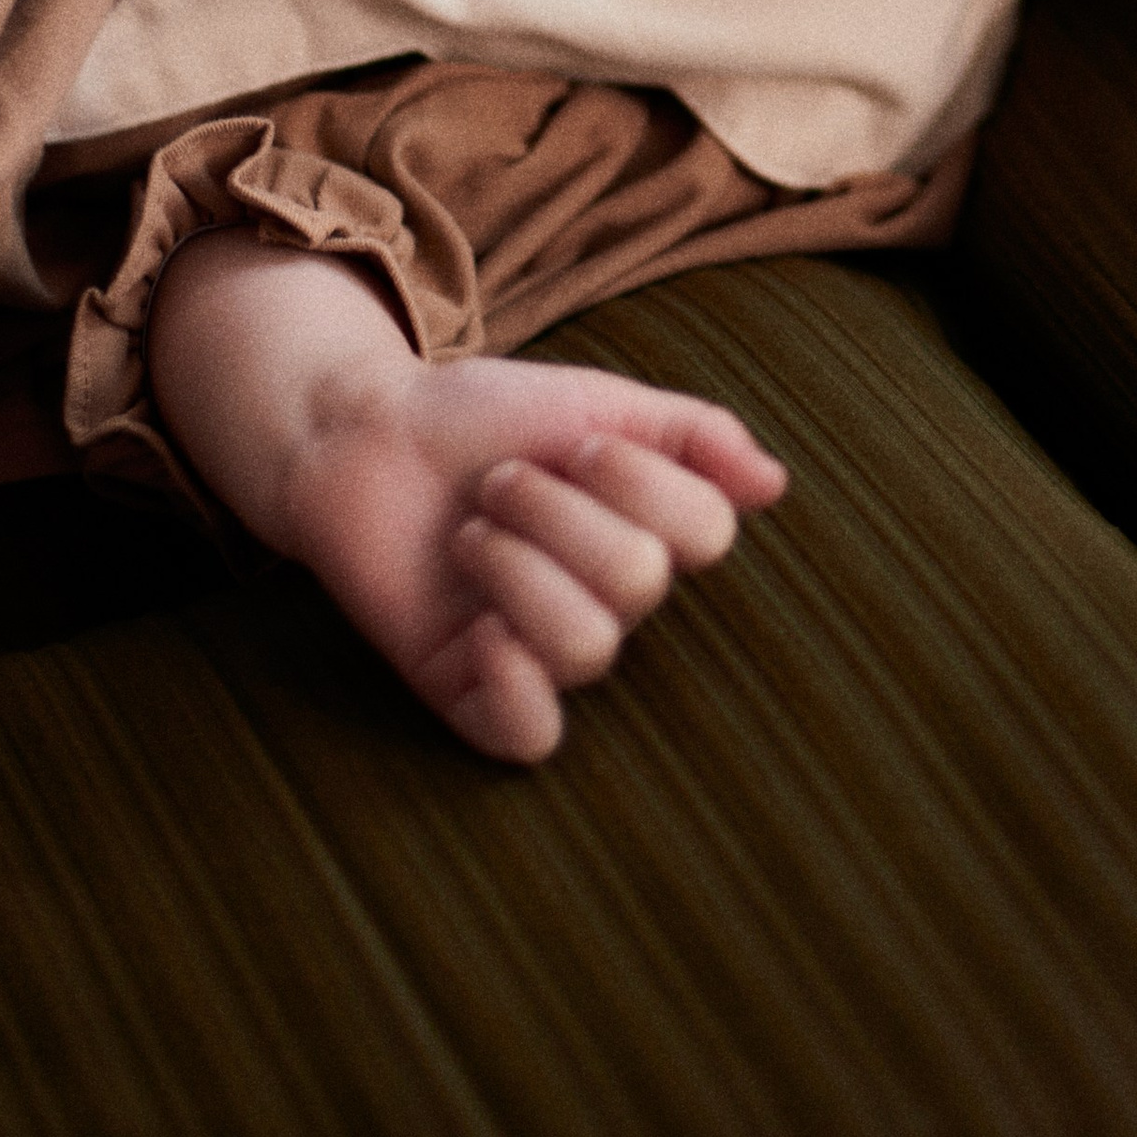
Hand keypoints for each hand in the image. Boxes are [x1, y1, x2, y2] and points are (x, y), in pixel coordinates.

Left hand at [296, 357, 786, 762]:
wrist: (360, 438)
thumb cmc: (481, 421)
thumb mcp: (594, 400)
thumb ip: (691, 434)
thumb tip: (775, 485)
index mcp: (646, 530)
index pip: (706, 534)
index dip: (642, 482)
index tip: (574, 443)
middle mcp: (607, 600)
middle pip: (639, 582)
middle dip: (556, 512)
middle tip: (499, 483)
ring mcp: (542, 652)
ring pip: (588, 647)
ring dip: (517, 568)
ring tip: (469, 535)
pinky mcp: (473, 695)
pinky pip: (531, 735)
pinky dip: (515, 684)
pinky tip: (477, 630)